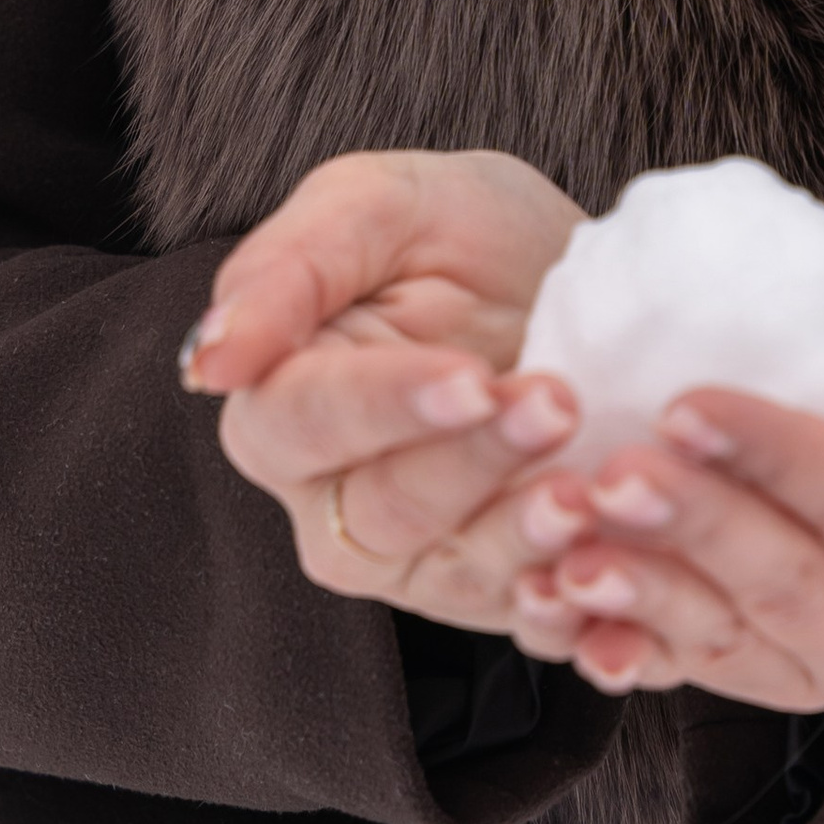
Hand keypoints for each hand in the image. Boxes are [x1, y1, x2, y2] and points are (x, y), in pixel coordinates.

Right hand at [181, 148, 589, 631]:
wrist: (580, 287)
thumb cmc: (462, 238)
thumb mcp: (382, 205)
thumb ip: (292, 265)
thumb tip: (212, 356)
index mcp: (282, 404)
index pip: (305, 420)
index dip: (387, 404)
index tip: (469, 379)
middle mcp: (334, 502)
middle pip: (386, 508)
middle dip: (475, 459)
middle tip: (556, 403)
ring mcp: (418, 562)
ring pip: (455, 572)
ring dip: (525, 534)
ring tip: (589, 485)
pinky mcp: (496, 596)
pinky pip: (525, 618)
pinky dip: (571, 599)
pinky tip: (612, 559)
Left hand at [507, 251, 823, 715]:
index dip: (781, 462)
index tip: (688, 398)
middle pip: (794, 592)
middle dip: (696, 531)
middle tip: (606, 470)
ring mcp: (823, 669)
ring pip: (726, 642)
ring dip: (638, 592)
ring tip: (563, 533)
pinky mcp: (753, 668)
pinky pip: (677, 665)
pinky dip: (610, 636)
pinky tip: (547, 598)